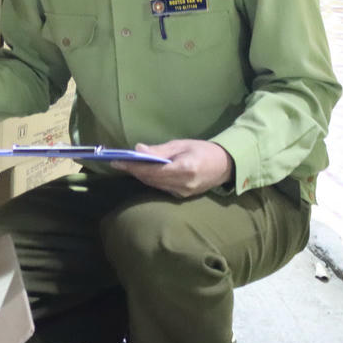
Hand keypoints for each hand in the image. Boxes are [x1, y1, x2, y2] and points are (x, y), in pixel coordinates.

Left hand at [110, 139, 233, 198]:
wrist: (225, 166)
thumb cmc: (204, 150)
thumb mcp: (182, 145)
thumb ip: (160, 150)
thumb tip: (137, 149)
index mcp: (185, 169)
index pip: (153, 170)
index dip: (134, 166)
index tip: (117, 161)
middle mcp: (183, 184)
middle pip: (151, 179)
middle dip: (133, 171)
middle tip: (117, 162)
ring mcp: (183, 193)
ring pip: (154, 185)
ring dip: (139, 176)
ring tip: (125, 166)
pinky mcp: (182, 197)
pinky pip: (161, 188)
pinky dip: (150, 180)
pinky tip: (141, 172)